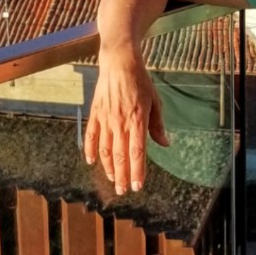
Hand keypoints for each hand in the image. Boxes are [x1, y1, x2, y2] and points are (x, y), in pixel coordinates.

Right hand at [85, 51, 168, 195]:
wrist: (120, 63)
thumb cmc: (140, 82)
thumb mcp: (155, 102)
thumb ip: (157, 126)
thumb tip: (165, 144)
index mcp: (137, 121)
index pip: (137, 153)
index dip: (136, 172)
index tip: (137, 186)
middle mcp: (120, 123)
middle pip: (121, 156)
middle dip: (121, 176)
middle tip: (122, 191)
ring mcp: (106, 119)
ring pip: (105, 150)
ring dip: (108, 167)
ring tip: (112, 179)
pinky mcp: (96, 114)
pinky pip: (91, 136)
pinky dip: (90, 150)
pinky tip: (92, 161)